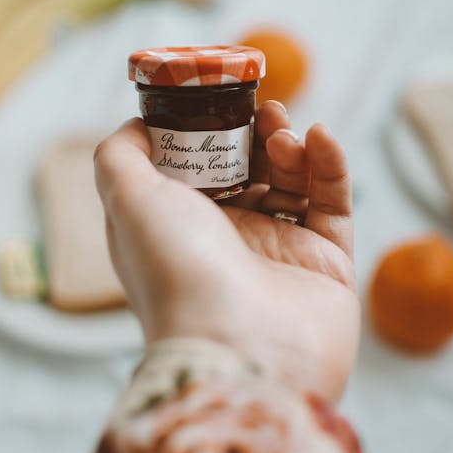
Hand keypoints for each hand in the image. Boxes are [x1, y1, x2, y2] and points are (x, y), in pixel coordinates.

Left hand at [94, 101, 359, 401]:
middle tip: (263, 110)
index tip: (216, 103)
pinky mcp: (325, 264)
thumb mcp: (128, 202)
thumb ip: (119, 156)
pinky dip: (330, 165)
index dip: (206, 134)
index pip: (197, 171)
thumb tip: (136, 124)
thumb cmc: (177, 273)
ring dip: (290, 147)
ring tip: (284, 131)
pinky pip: (333, 204)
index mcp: (180, 230)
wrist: (241, 350)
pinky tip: (320, 137)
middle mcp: (228, 242)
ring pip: (292, 184)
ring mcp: (279, 254)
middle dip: (253, 136)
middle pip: (248, 172)